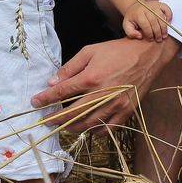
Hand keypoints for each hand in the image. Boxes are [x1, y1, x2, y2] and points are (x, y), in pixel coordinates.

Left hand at [30, 37, 178, 132]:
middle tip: (46, 121)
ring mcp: (116, 104)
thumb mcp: (89, 51)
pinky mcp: (127, 110)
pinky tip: (88, 129)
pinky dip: (96, 131)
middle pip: (74, 113)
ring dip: (74, 128)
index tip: (34, 103)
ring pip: (90, 123)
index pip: (62, 92)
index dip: (46, 99)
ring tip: (64, 127)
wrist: (147, 55)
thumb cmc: (116, 51)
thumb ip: (70, 68)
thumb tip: (52, 82)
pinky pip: (109, 128)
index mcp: (91, 77)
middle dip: (57, 119)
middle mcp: (103, 94)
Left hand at [122, 0, 173, 41]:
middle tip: (159, 39)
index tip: (150, 39)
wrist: (135, 7)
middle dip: (158, 33)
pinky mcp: (160, 4)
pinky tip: (167, 24)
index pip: (145, 25)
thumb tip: (140, 36)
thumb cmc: (132, 19)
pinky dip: (169, 17)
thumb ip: (130, 33)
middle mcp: (146, 8)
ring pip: (161, 17)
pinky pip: (167, 10)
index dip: (149, 34)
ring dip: (164, 28)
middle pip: (154, 22)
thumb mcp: (127, 26)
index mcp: (138, 14)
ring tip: (164, 36)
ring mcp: (154, 5)